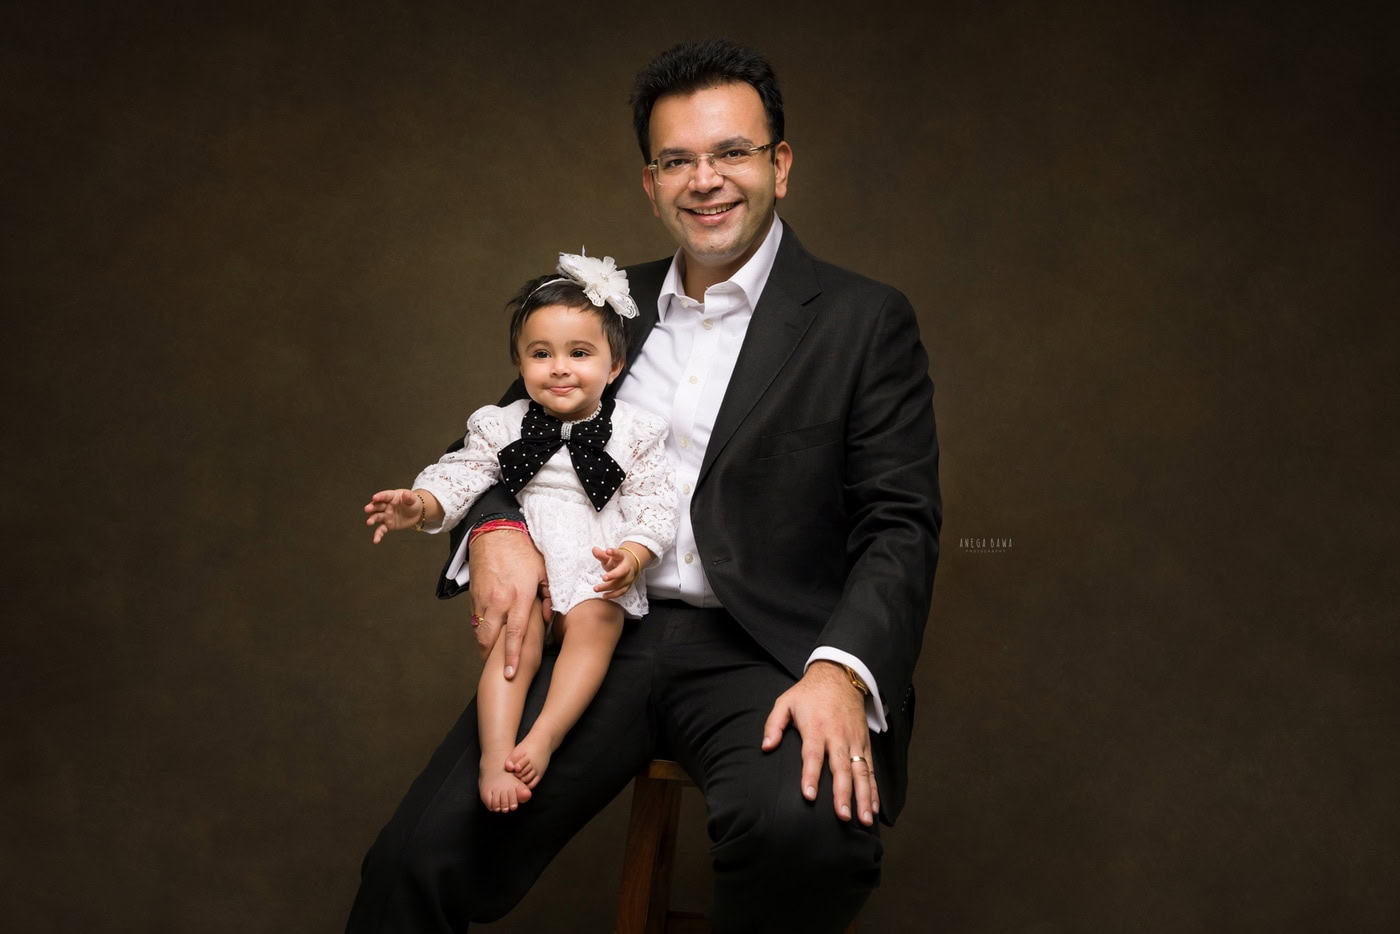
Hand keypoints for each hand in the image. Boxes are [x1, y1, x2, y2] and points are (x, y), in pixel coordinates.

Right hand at [364, 489, 424, 542]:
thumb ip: (409, 497)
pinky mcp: (388, 525)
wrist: (417, 514)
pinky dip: (378, 535)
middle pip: (377, 506)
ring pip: (377, 517)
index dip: (379, 496)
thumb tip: (405, 494)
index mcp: (392, 497)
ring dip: (372, 519)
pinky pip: (381, 529)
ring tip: (369, 522)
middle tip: (367, 509)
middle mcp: (386, 506)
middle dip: (371, 507)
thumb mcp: (413, 499)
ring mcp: (386, 516)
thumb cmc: (413, 503)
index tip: (374, 497)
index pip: (384, 496)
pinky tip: (376, 540)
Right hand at [469, 528, 547, 678]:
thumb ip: (548, 596)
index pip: (515, 634)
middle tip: (499, 672)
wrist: (495, 534)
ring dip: (485, 646)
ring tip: (492, 658)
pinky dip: (480, 631)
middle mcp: (498, 601)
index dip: (513, 656)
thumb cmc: (523, 553)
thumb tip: (548, 618)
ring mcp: (483, 599)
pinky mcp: (473, 596)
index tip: (511, 674)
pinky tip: (487, 636)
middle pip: (490, 639)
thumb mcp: (543, 572)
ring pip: (480, 632)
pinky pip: (474, 620)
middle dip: (492, 658)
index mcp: (518, 596)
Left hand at [591, 542, 651, 599]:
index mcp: (622, 557)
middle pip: (621, 572)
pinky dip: (612, 595)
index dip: (613, 552)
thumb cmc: (617, 561)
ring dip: (608, 587)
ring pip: (619, 584)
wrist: (630, 566)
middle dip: (613, 575)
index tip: (608, 551)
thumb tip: (594, 549)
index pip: (618, 554)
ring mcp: (628, 578)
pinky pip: (621, 592)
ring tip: (596, 588)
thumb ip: (601, 554)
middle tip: (603, 578)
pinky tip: (604, 596)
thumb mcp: (609, 556)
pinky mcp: (627, 586)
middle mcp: (627, 568)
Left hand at [761, 660, 878, 825]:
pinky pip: (871, 768)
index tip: (809, 796)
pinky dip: (874, 788)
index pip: (812, 756)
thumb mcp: (785, 702)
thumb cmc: (809, 694)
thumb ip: (773, 725)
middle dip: (843, 793)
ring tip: (865, 819)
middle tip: (842, 816)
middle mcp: (837, 736)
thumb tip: (766, 747)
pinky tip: (874, 806)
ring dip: (864, 796)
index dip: (811, 776)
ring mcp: (854, 740)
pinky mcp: (865, 742)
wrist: (840, 676)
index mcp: (816, 728)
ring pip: (861, 771)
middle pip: (841, 768)